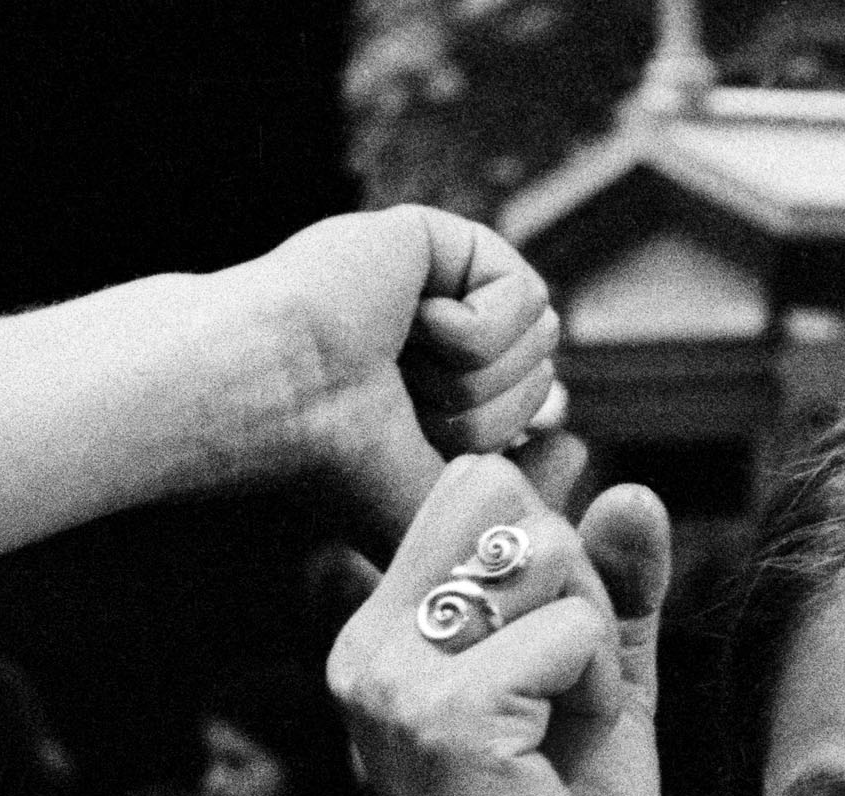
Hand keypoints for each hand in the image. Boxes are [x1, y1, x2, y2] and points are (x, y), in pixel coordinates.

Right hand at [225, 204, 566, 533]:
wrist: (268, 398)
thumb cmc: (322, 460)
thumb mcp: (424, 503)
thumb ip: (499, 496)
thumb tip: (577, 444)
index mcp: (427, 395)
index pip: (526, 414)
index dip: (488, 441)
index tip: (406, 443)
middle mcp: (438, 342)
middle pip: (544, 380)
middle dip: (478, 415)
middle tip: (394, 403)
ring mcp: (442, 288)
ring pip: (543, 339)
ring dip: (471, 377)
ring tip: (394, 364)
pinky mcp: (448, 242)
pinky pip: (526, 296)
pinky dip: (471, 330)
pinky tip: (406, 322)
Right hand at [332, 452, 669, 795]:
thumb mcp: (598, 674)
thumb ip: (613, 579)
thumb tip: (627, 488)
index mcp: (380, 633)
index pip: (475, 484)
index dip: (547, 546)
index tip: (541, 656)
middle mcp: (366, 648)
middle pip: (507, 499)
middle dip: (572, 583)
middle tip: (555, 696)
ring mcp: (394, 680)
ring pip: (546, 552)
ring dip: (591, 639)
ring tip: (556, 726)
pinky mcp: (444, 716)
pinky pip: (575, 628)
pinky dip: (601, 686)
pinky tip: (559, 752)